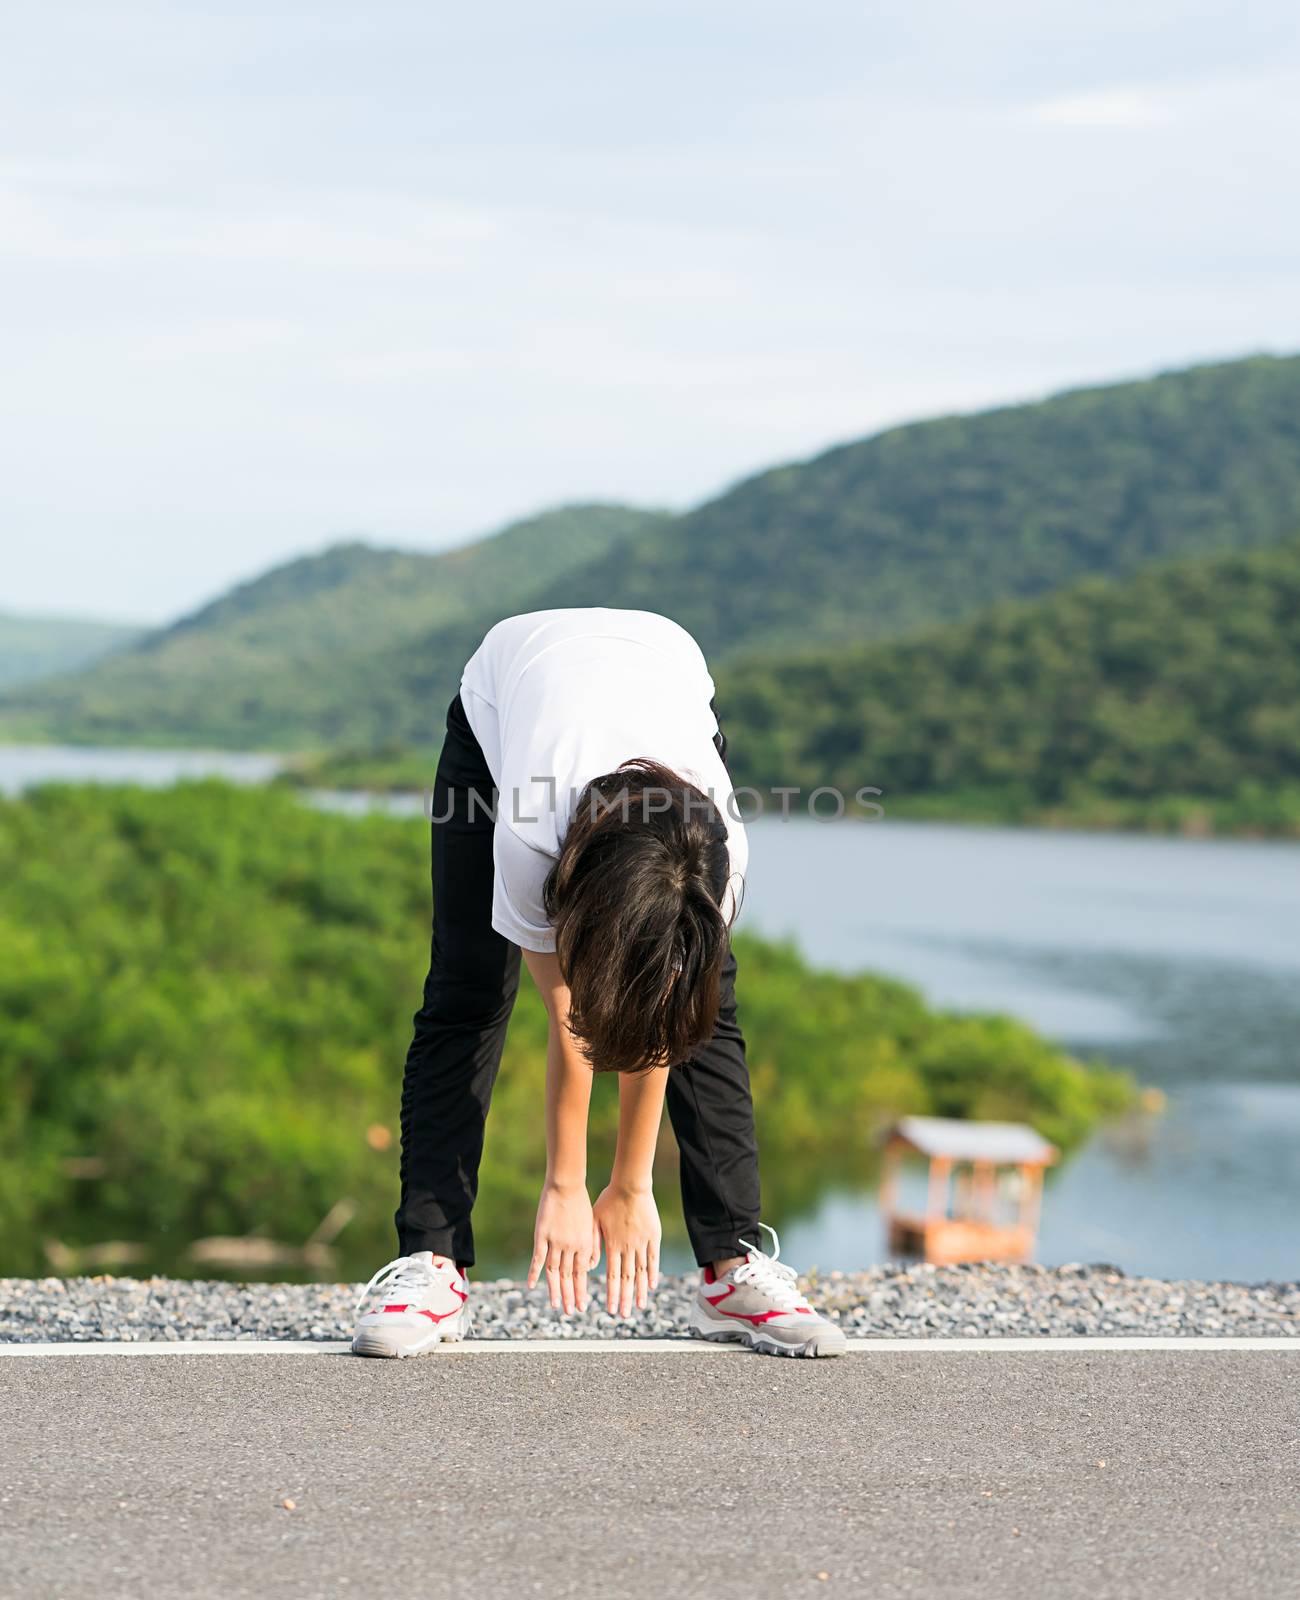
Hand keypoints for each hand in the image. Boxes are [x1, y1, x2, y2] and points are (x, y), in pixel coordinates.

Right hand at [528, 1181, 598, 1313]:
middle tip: (569, 1312)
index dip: (580, 1291)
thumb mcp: (591, 1225)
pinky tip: (531, 1286)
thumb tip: (589, 1268)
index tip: (581, 1306)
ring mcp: (556, 1242)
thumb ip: (591, 1247)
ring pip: (554, 1271)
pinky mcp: (542, 1235)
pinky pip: (538, 1258)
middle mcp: (571, 1247)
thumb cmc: (581, 1203)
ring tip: (556, 1306)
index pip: (581, 1274)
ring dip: (555, 1290)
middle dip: (569, 1296)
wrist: (567, 1185)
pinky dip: (534, 1273)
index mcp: (584, 1245)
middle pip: (569, 1277)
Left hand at [593, 1183, 660, 1316]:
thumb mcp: (594, 1220)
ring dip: (639, 1291)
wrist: (630, 1185)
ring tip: (639, 1307)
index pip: (613, 1276)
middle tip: (623, 1316)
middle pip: (627, 1279)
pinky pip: (654, 1258)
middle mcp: (628, 1248)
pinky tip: (652, 1286)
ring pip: (641, 1272)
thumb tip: (589, 1266)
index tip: (611, 1310)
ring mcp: (642, 1242)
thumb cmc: (609, 1199)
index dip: (612, 1294)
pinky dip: (653, 1273)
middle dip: (625, 1299)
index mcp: (613, 1245)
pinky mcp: (654, 1236)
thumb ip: (592, 1243)